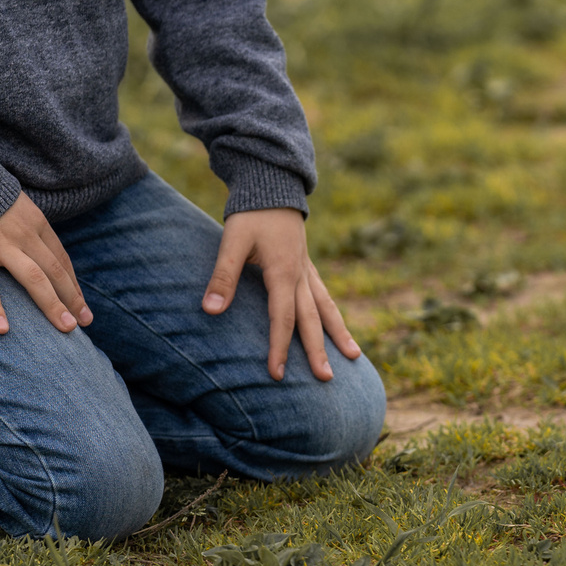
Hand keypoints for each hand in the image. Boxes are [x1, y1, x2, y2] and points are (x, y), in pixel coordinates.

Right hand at [0, 193, 90, 335]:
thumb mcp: (17, 209)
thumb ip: (28, 232)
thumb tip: (40, 259)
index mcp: (37, 224)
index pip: (61, 260)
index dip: (73, 285)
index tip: (82, 306)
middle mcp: (25, 235)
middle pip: (55, 271)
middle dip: (72, 298)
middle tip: (84, 323)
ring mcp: (1, 245)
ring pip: (34, 278)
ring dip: (52, 304)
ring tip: (66, 328)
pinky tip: (2, 329)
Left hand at [202, 208, 361, 380]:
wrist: (272, 186)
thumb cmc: (250, 214)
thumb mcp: (232, 241)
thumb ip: (223, 276)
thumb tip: (212, 310)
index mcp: (283, 273)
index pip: (282, 319)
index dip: (279, 348)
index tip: (276, 375)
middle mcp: (301, 275)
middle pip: (311, 319)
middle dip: (318, 350)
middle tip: (326, 379)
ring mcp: (307, 270)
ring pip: (326, 307)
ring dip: (338, 333)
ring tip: (353, 357)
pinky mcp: (306, 265)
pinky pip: (324, 295)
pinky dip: (333, 314)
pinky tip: (337, 326)